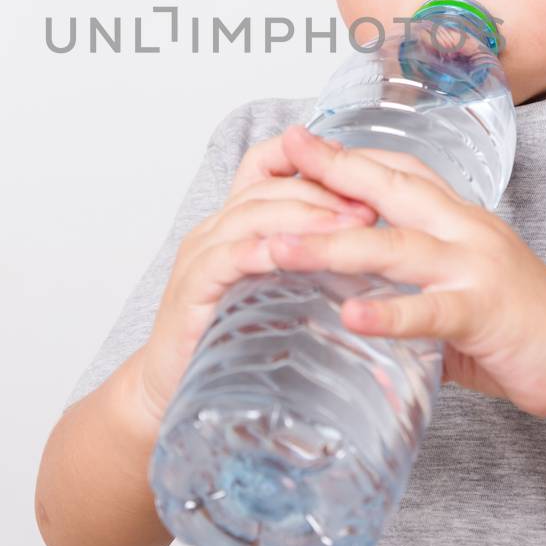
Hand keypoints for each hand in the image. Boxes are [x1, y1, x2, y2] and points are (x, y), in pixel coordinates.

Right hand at [129, 125, 379, 431]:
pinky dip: (258, 251)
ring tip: (347, 227)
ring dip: (303, 217)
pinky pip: (225, 257)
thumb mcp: (279, 290)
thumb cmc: (231, 339)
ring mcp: (200, 256)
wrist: (173, 386)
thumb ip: (308, 263)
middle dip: (323, 190)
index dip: (308, 158)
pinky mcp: (190, 289)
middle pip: (268, 187)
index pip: (265, 165)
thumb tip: (372, 250)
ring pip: (251, 215)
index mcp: (236, 222)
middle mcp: (215, 229)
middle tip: (369, 207)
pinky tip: (288, 254)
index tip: (356, 167)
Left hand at [263, 124, 545, 419]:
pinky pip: (429, 311)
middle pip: (390, 188)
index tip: (299, 143)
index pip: (398, 171)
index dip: (348, 156)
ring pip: (394, 247)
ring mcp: (475, 267)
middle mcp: (464, 229)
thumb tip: (354, 301)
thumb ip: (410, 287)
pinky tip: (348, 317)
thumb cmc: (523, 324)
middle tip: (283, 153)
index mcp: (458, 218)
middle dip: (332, 169)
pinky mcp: (484, 312)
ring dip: (331, 246)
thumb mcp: (459, 290)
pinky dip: (387, 313)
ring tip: (277, 249)